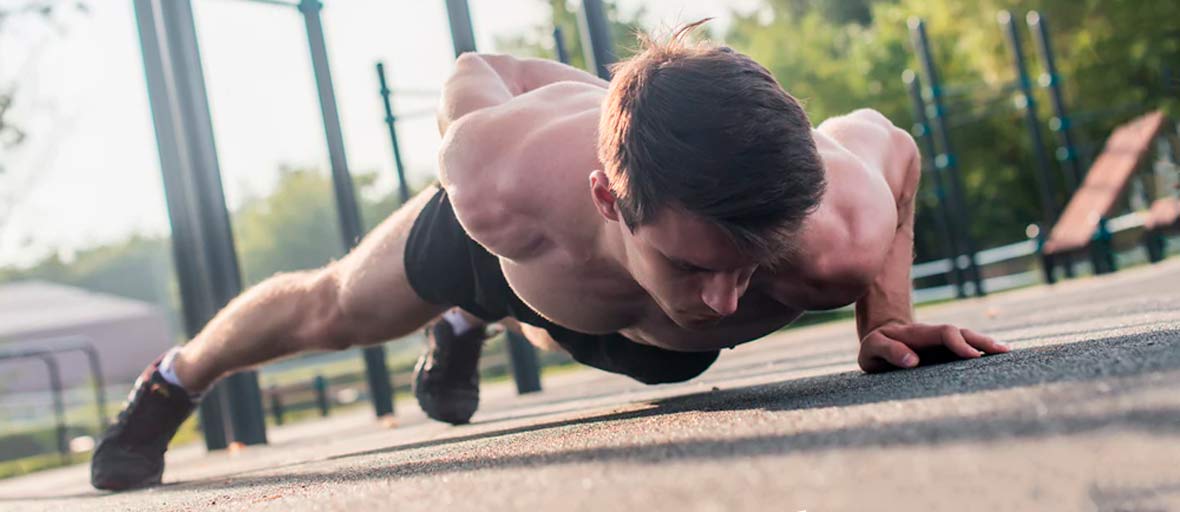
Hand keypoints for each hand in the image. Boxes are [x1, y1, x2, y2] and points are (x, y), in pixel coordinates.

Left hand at [857, 322, 1008, 372]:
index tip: (972, 357)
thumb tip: (913, 361)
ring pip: (969, 340)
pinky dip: (983, 353)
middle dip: (982, 342)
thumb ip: (889, 351)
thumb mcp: (874, 347)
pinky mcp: (947, 352)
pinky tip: (1000, 361)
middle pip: (963, 333)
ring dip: (987, 346)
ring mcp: (943, 343)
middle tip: (1003, 351)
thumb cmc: (877, 345)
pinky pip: (968, 350)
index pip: (944, 333)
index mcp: (919, 334)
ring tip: (1007, 353)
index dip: (959, 343)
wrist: (882, 336)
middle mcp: (936, 336)